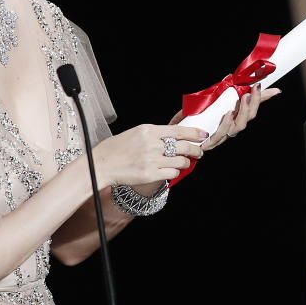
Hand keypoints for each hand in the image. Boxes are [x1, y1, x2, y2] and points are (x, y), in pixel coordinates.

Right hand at [93, 124, 207, 187]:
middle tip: (199, 152)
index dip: (194, 133)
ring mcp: (152, 160)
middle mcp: (152, 144)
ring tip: (184, 162)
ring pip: (181, 161)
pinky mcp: (150, 174)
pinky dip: (175, 172)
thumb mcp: (136, 132)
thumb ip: (155, 133)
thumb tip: (175, 135)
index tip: (203, 134)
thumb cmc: (117, 148)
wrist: (102, 163)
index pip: (179, 130)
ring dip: (186, 162)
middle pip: (184, 146)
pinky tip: (172, 170)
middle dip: (196, 150)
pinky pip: (172, 173)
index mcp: (149, 130)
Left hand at [168, 83, 281, 150]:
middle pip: (248, 118)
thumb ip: (227, 90)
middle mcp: (229, 128)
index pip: (252, 108)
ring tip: (244, 98)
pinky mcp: (208, 143)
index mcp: (232, 118)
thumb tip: (241, 77)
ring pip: (237, 127)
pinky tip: (228, 114)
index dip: (262, 99)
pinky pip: (219, 135)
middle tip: (253, 90)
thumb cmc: (193, 116)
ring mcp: (220, 136)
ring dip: (243, 112)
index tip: (267, 87)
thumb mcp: (211, 98)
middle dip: (253, 104)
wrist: (175, 133)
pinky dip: (226, 124)